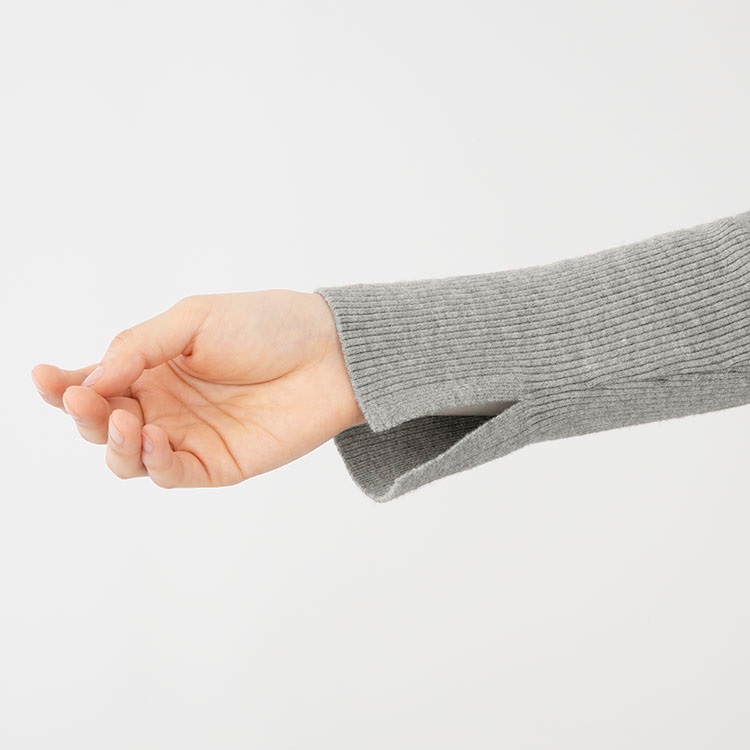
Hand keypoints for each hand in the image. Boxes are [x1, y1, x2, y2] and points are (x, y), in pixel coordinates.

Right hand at [31, 291, 365, 487]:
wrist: (330, 353)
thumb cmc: (268, 326)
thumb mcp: (194, 320)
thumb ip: (139, 346)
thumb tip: (88, 380)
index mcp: (154, 366)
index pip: (96, 382)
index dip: (63, 386)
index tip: (42, 377)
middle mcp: (165, 404)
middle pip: (103, 424)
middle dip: (86, 414)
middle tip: (84, 399)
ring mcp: (189, 436)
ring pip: (128, 458)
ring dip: (114, 441)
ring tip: (126, 418)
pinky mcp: (216, 463)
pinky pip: (170, 473)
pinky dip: (152, 461)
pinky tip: (153, 436)